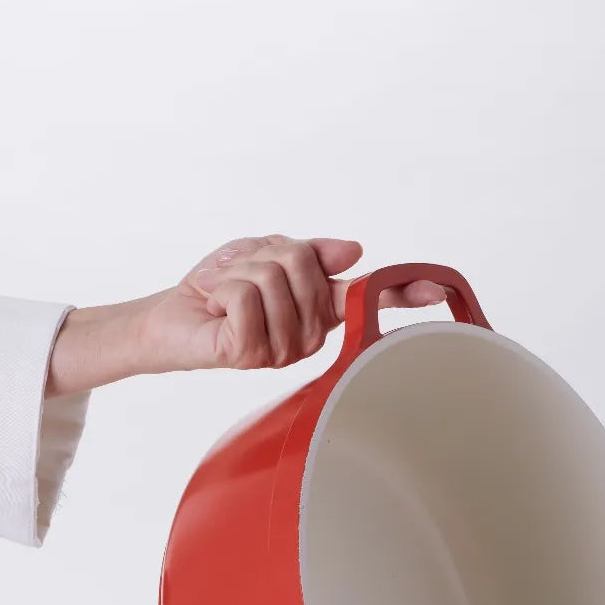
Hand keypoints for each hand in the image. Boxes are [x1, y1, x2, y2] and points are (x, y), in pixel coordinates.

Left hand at [46, 235, 446, 396]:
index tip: (437, 290)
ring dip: (238, 273)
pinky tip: (214, 307)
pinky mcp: (251, 354)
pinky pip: (248, 296)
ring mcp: (282, 351)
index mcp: (318, 313)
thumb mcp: (263, 255)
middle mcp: (308, 337)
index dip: (401, 292)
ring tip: (223, 294)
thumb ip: (308, 252)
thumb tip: (355, 250)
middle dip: (263, 256)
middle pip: (303, 266)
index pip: (365, 299)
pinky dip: (222, 288)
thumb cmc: (216, 289)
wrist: (168, 317)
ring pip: (274, 279)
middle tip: (237, 276)